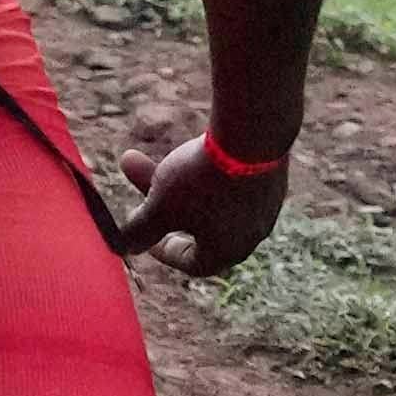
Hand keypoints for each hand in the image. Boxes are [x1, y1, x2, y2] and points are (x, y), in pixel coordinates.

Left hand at [121, 131, 291, 278]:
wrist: (254, 131)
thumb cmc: (204, 179)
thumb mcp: (160, 208)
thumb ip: (141, 231)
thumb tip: (124, 247)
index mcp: (228, 249)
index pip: (194, 263)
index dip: (164, 252)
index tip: (145, 236)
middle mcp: (251, 231)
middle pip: (197, 224)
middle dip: (158, 201)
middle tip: (134, 179)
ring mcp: (265, 201)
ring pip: (211, 197)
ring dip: (173, 178)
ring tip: (138, 156)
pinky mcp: (271, 171)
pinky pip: (233, 177)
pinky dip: (206, 167)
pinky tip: (195, 145)